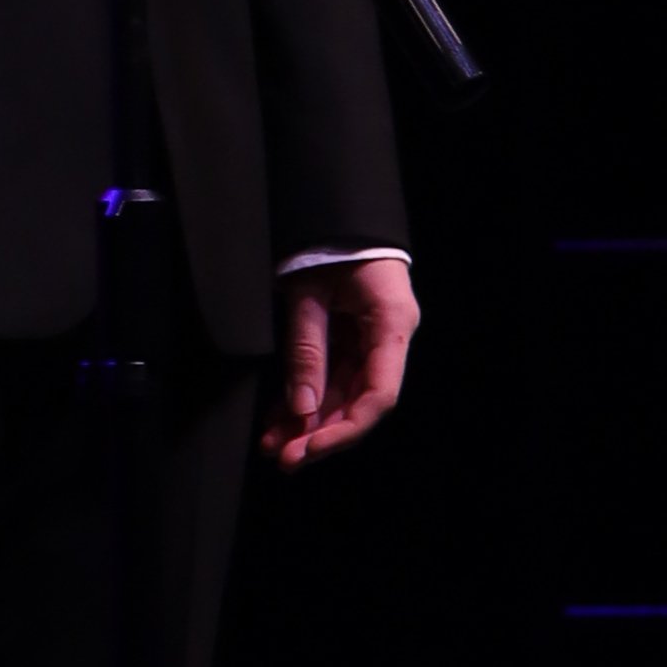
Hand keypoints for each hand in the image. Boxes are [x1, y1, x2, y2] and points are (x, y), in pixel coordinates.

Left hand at [263, 250, 417, 467]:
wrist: (331, 206)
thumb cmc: (326, 238)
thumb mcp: (309, 290)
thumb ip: (306, 348)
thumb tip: (301, 407)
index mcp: (392, 323)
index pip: (380, 394)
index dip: (346, 427)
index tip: (311, 446)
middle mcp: (387, 336)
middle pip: (359, 400)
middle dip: (319, 432)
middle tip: (283, 459)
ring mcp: (369, 337)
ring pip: (342, 393)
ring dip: (308, 420)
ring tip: (274, 446)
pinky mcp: (349, 335)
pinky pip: (330, 374)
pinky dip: (305, 396)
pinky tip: (279, 421)